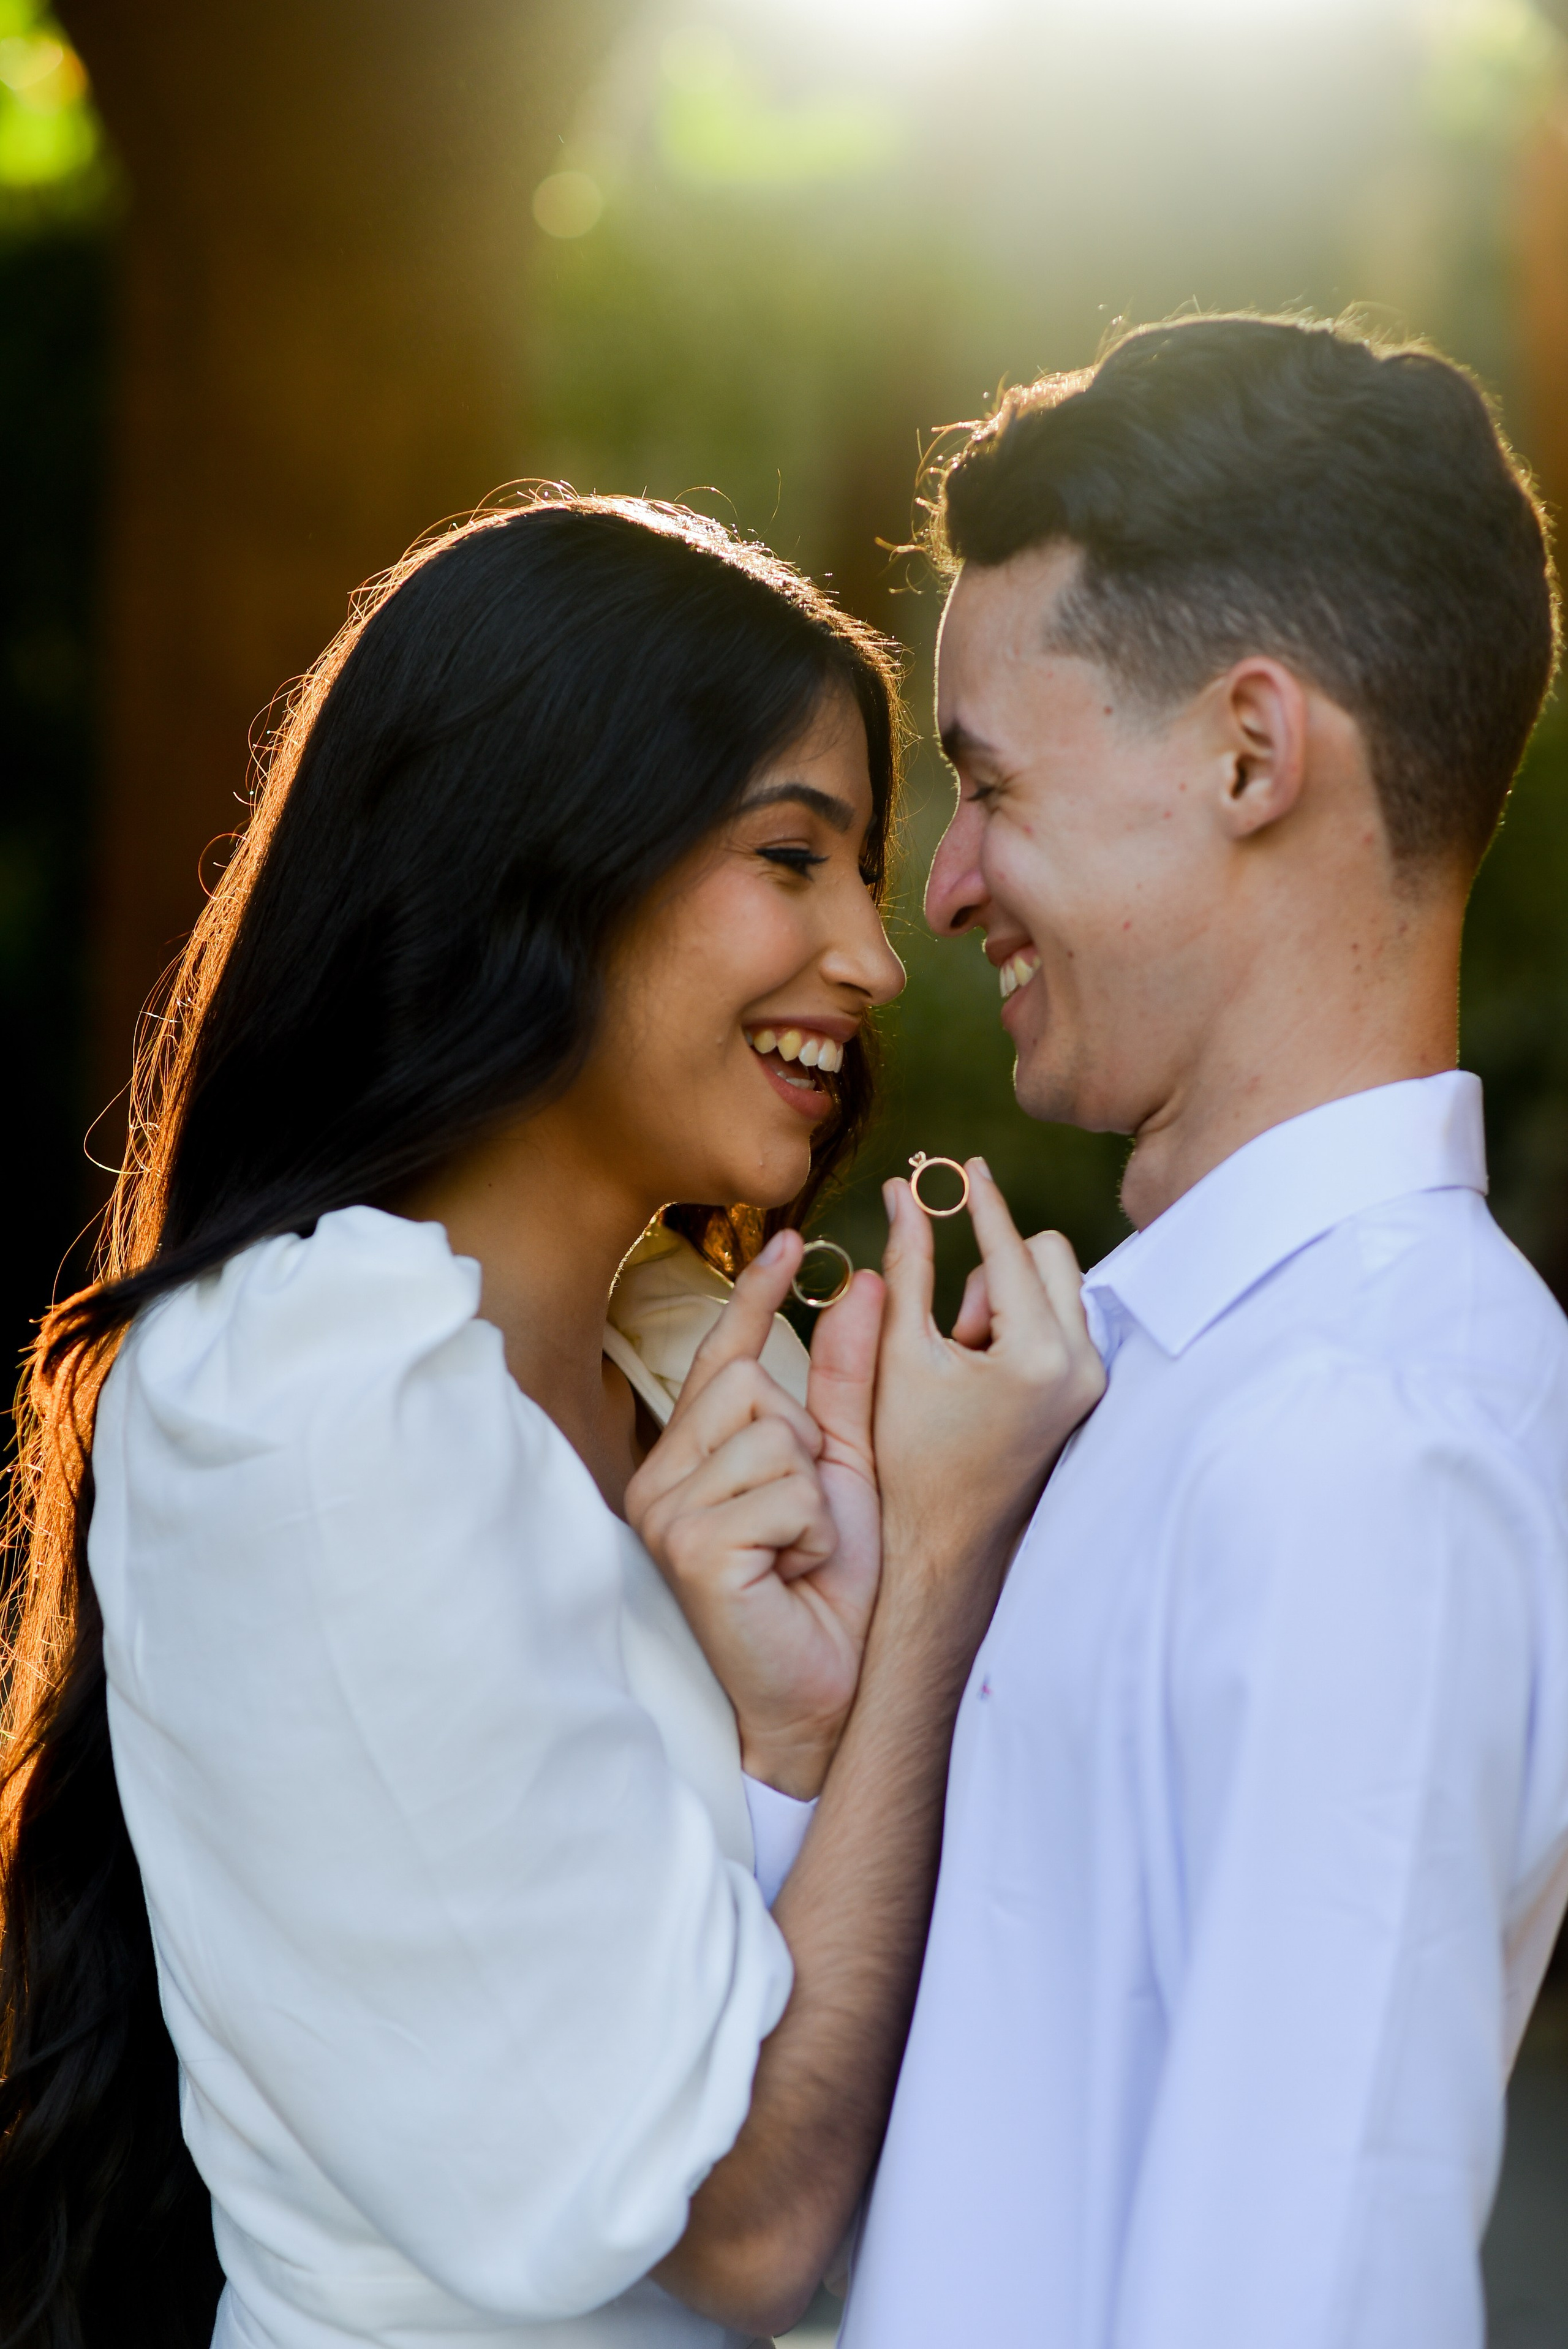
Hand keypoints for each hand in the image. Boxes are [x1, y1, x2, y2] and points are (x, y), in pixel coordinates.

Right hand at [625, 1230, 884, 1798]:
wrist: (831, 1687)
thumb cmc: (831, 1587)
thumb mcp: (844, 1469)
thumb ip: (843, 1381)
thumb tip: (864, 1283)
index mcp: (694, 1453)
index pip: (720, 1352)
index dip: (755, 1296)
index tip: (789, 1240)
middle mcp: (663, 1475)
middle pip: (750, 1380)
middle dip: (805, 1440)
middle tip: (806, 1516)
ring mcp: (665, 1510)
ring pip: (770, 1433)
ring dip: (812, 1494)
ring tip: (799, 1549)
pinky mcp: (687, 1545)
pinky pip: (779, 1488)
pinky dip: (810, 1530)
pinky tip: (792, 1571)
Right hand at [873, 1160, 1104, 1632]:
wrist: (939, 1543)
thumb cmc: (906, 1458)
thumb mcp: (896, 1352)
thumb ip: (906, 1265)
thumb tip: (905, 1195)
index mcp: (1037, 1357)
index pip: (1009, 1248)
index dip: (981, 1202)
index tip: (964, 1165)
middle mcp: (1082, 1367)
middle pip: (1047, 1254)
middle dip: (993, 1270)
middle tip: (953, 1330)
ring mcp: (1093, 1383)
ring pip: (1057, 1285)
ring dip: (1008, 1299)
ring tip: (964, 1360)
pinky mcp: (1090, 1394)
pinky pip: (1063, 1320)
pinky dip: (1024, 1324)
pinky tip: (985, 1372)